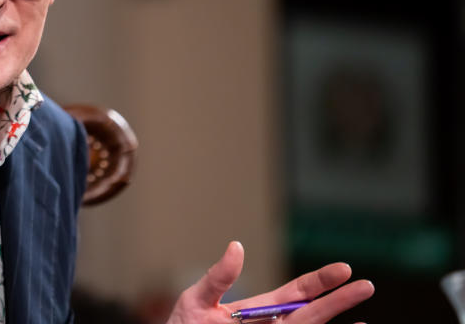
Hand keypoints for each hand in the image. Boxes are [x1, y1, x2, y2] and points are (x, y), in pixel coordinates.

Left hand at [166, 241, 373, 323]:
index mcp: (260, 309)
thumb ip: (218, 278)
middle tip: (366, 285)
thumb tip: (237, 246)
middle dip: (339, 300)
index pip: (297, 293)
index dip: (320, 281)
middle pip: (313, 314)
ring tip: (364, 320)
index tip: (344, 269)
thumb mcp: (196, 300)